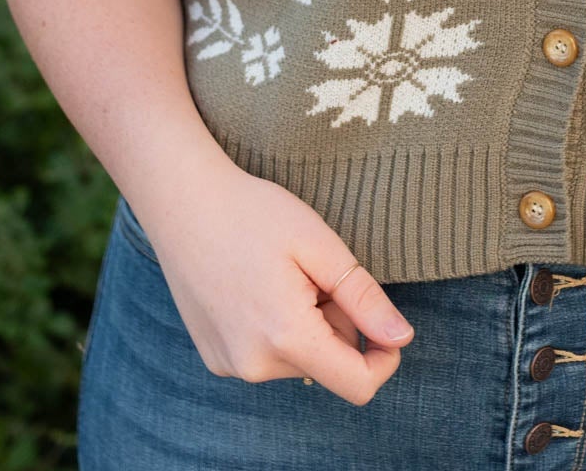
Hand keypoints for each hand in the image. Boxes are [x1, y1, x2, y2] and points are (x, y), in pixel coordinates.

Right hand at [134, 157, 414, 404]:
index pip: (357, 384)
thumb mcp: (320, 246)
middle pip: (327, 365)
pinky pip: (267, 355)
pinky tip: (257, 284)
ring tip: (282, 274)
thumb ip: (363, 298)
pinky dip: (278, 328)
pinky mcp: (215, 357)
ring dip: (307, 324)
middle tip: (314, 271)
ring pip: (298, 358)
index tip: (385, 321)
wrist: (183, 201)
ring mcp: (229, 365)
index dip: (384, 358)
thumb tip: (402, 338)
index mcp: (286, 339)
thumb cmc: (254, 213)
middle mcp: (254, 366)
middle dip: (336, 324)